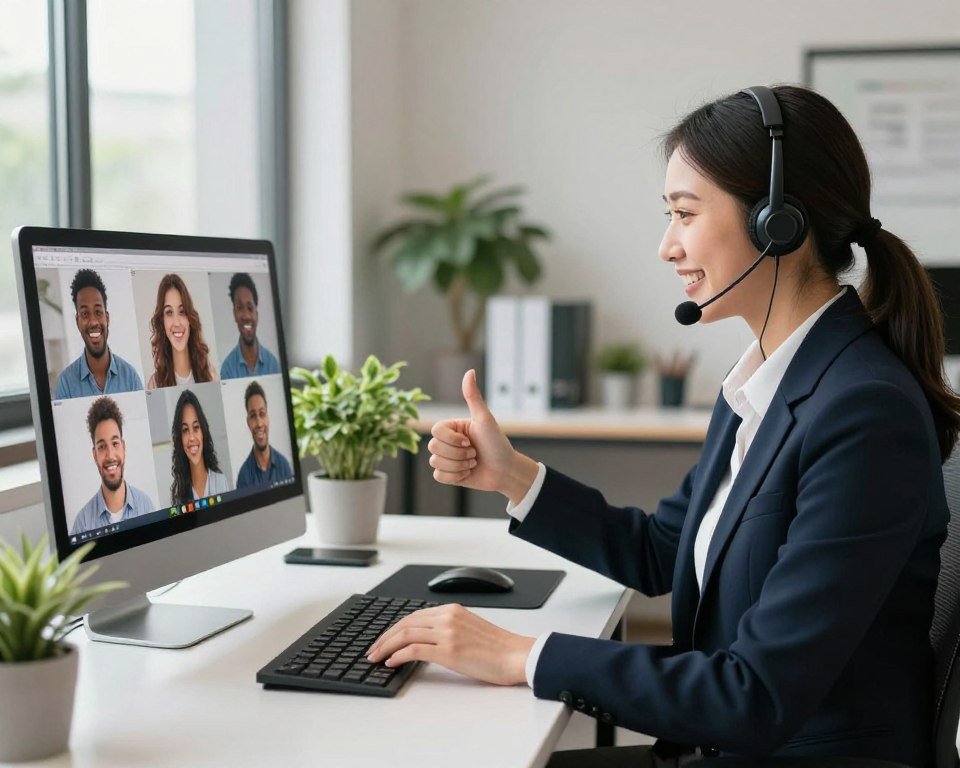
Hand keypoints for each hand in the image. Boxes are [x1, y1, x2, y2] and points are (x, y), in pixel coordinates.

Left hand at [366, 603, 535, 685]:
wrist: (516, 656)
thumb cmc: (498, 648)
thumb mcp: (469, 629)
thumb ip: (448, 628)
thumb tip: (426, 641)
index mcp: (452, 610)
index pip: (414, 616)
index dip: (394, 628)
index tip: (384, 639)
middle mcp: (448, 617)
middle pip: (405, 623)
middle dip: (384, 637)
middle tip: (373, 650)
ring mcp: (448, 633)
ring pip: (406, 634)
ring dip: (386, 646)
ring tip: (376, 658)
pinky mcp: (449, 650)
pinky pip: (414, 650)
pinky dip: (398, 655)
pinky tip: (391, 663)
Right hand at [428, 369, 538, 503]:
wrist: (506, 470)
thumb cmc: (497, 443)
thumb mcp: (485, 419)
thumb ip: (473, 396)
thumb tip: (469, 371)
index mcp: (452, 427)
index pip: (436, 431)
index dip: (452, 440)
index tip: (470, 441)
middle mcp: (447, 441)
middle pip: (433, 447)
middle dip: (458, 454)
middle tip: (474, 453)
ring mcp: (447, 458)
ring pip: (435, 463)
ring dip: (459, 466)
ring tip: (473, 463)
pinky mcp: (448, 475)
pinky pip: (438, 477)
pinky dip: (455, 476)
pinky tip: (467, 473)